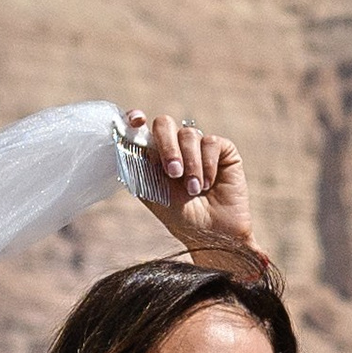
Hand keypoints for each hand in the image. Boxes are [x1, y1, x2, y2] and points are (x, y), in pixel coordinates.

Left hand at [125, 110, 259, 268]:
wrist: (212, 233)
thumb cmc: (182, 217)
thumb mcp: (154, 192)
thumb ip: (141, 167)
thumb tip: (129, 144)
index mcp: (155, 154)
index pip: (141, 128)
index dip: (135, 119)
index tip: (136, 121)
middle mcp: (176, 146)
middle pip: (164, 124)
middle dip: (167, 147)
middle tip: (173, 172)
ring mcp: (199, 146)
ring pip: (189, 135)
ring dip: (190, 165)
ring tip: (194, 190)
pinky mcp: (222, 149)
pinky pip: (210, 143)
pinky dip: (207, 165)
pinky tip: (209, 184)